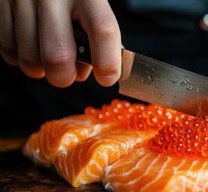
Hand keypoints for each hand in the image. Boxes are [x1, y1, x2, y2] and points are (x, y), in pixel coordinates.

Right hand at [0, 0, 121, 86]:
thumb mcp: (92, 2)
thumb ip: (100, 31)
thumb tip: (104, 70)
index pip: (103, 32)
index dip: (107, 63)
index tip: (107, 78)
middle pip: (58, 57)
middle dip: (66, 76)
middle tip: (71, 73)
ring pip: (30, 59)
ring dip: (42, 70)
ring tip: (50, 59)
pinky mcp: (1, 6)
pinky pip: (9, 51)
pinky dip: (22, 59)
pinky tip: (32, 47)